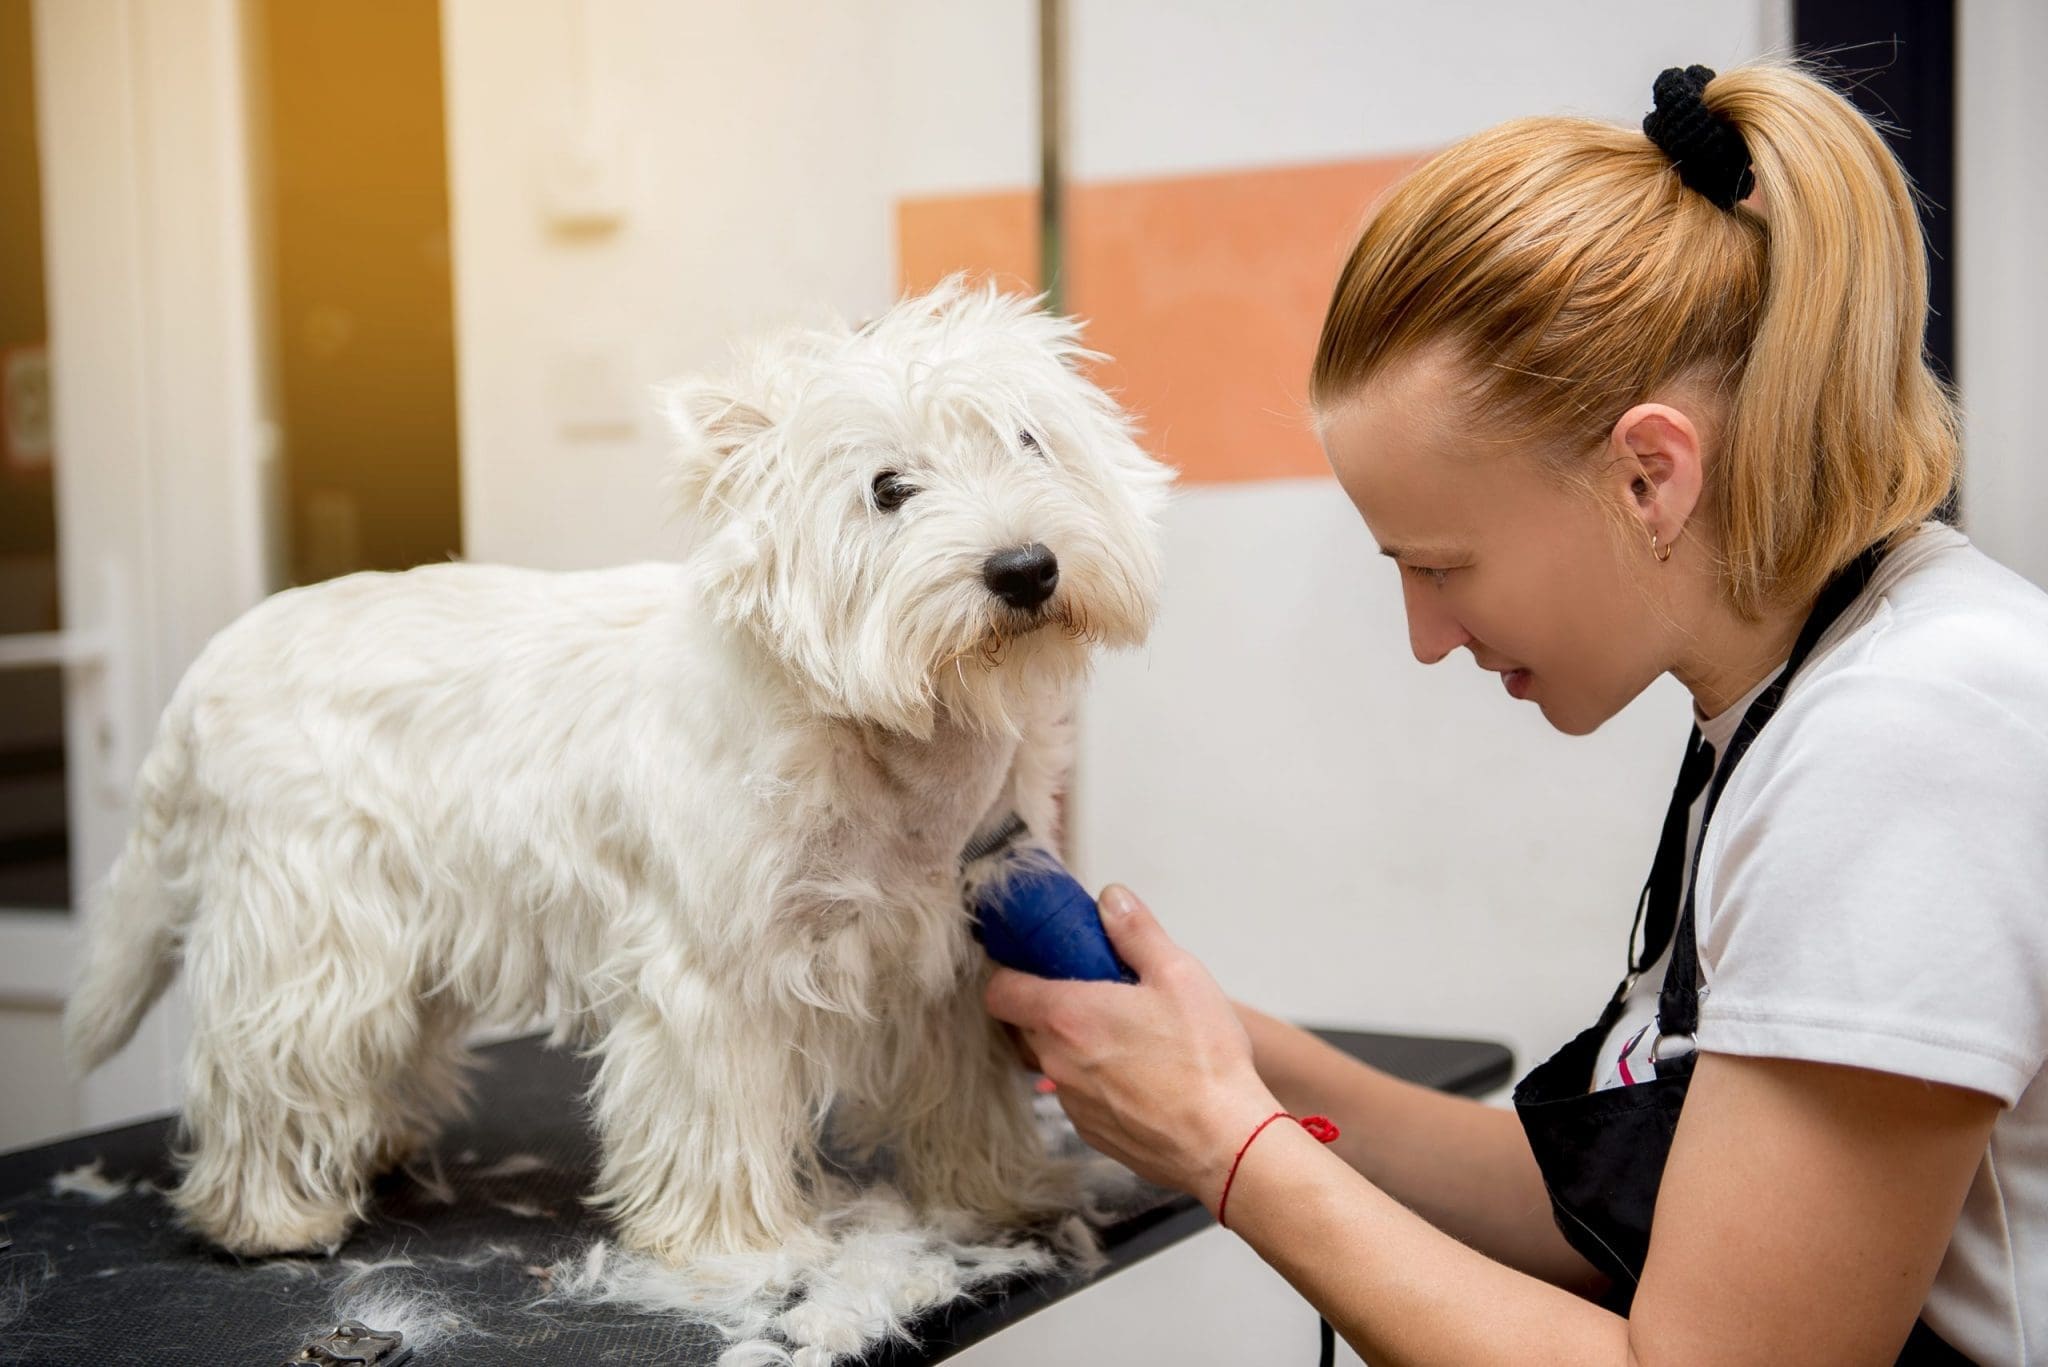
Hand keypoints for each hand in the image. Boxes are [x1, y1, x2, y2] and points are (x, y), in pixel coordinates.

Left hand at [982, 885, 1280, 1209]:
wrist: (1226, 1144)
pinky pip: (1079, 1097)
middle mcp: (1057, 1061)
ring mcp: (1072, 1102)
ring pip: (1054, 1063)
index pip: (1000, 992)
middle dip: (1051, 1008)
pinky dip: (1097, 1083)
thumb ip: (1136, 931)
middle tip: (1096, 995)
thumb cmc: (1205, 1060)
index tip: (1037, 966)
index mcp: (1067, 1015)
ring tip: (1126, 1038)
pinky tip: (1140, 1077)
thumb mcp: (1178, 975)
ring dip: (1076, 1047)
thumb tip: (1111, 899)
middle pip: (1025, 1027)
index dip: (1011, 975)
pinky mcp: (1092, 1133)